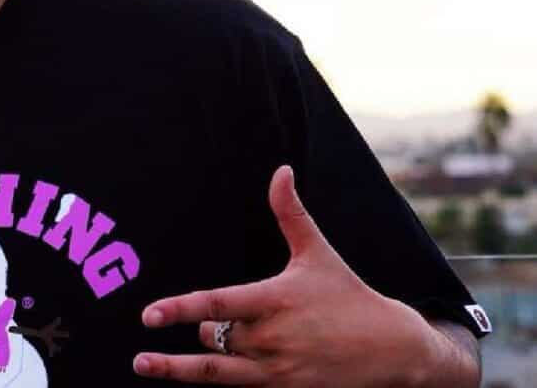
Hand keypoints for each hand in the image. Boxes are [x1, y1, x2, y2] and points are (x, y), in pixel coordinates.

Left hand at [134, 165, 437, 385]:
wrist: (394, 350)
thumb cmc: (348, 294)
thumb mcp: (317, 252)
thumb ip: (290, 213)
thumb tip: (280, 170)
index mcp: (275, 300)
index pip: (217, 305)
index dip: (179, 310)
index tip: (148, 315)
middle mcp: (272, 338)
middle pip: (213, 337)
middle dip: (201, 330)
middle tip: (200, 325)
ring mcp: (278, 371)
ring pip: (217, 371)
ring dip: (179, 369)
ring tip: (141, 363)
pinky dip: (220, 382)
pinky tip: (191, 380)